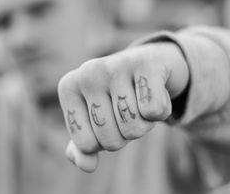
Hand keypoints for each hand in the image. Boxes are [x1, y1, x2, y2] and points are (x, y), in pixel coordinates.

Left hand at [58, 42, 188, 171]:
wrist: (147, 63)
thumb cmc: (115, 98)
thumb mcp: (94, 121)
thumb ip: (83, 148)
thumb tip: (86, 166)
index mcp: (68, 87)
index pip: (86, 145)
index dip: (102, 141)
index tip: (105, 120)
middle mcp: (88, 72)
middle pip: (110, 139)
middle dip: (124, 135)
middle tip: (126, 110)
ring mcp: (115, 65)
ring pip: (134, 128)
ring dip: (144, 124)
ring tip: (139, 100)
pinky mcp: (146, 64)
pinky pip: (154, 111)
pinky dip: (161, 111)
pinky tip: (156, 92)